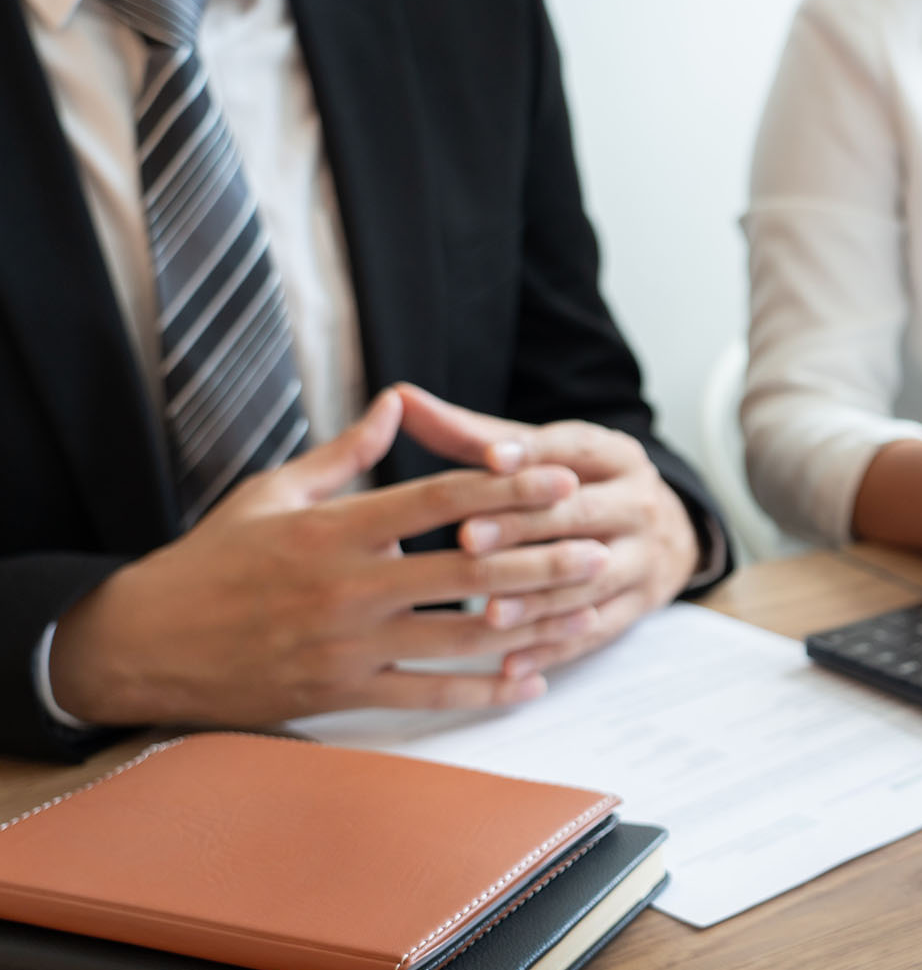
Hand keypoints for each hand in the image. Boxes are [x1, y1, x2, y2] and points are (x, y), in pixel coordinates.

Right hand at [49, 390, 612, 725]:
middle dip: (541, 557)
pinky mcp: (343, 692)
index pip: (437, 500)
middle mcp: (347, 587)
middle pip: (466, 569)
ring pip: (460, 635)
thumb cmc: (214, 560)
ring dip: (530, 620)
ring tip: (583, 606)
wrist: (148, 643)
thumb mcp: (272, 492)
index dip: (504, 486)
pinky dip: (485, 690)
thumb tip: (397, 403)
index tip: (557, 476)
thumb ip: (345, 454)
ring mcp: (347, 645)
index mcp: (334, 529)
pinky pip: (428, 694)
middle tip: (597, 547)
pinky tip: (530, 680)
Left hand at [396, 385, 700, 673]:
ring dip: (537, 600)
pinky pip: (595, 632)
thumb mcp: (546, 453)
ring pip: (589, 582)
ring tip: (485, 614)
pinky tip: (510, 665)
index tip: (491, 459)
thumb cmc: (581, 485)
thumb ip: (474, 434)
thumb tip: (401, 398)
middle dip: (524, 529)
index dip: (533, 455)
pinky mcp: (638, 606)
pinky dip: (553, 650)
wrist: (666, 532)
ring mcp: (644, 559)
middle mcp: (639, 504)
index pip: (574, 451)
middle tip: (467, 540)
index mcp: (616, 456)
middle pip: (580, 517)